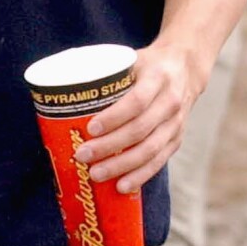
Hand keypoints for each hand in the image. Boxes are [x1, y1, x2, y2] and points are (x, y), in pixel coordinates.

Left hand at [73, 39, 209, 193]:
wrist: (186, 67)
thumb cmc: (148, 65)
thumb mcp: (130, 60)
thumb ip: (104, 72)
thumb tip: (61, 85)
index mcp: (158, 78)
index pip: (136, 101)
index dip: (114, 117)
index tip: (91, 128)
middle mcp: (171, 101)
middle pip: (139, 130)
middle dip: (109, 146)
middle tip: (83, 156)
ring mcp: (176, 123)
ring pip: (150, 150)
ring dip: (121, 166)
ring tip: (96, 175)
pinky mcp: (177, 139)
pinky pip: (159, 161)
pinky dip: (140, 175)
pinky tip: (122, 186)